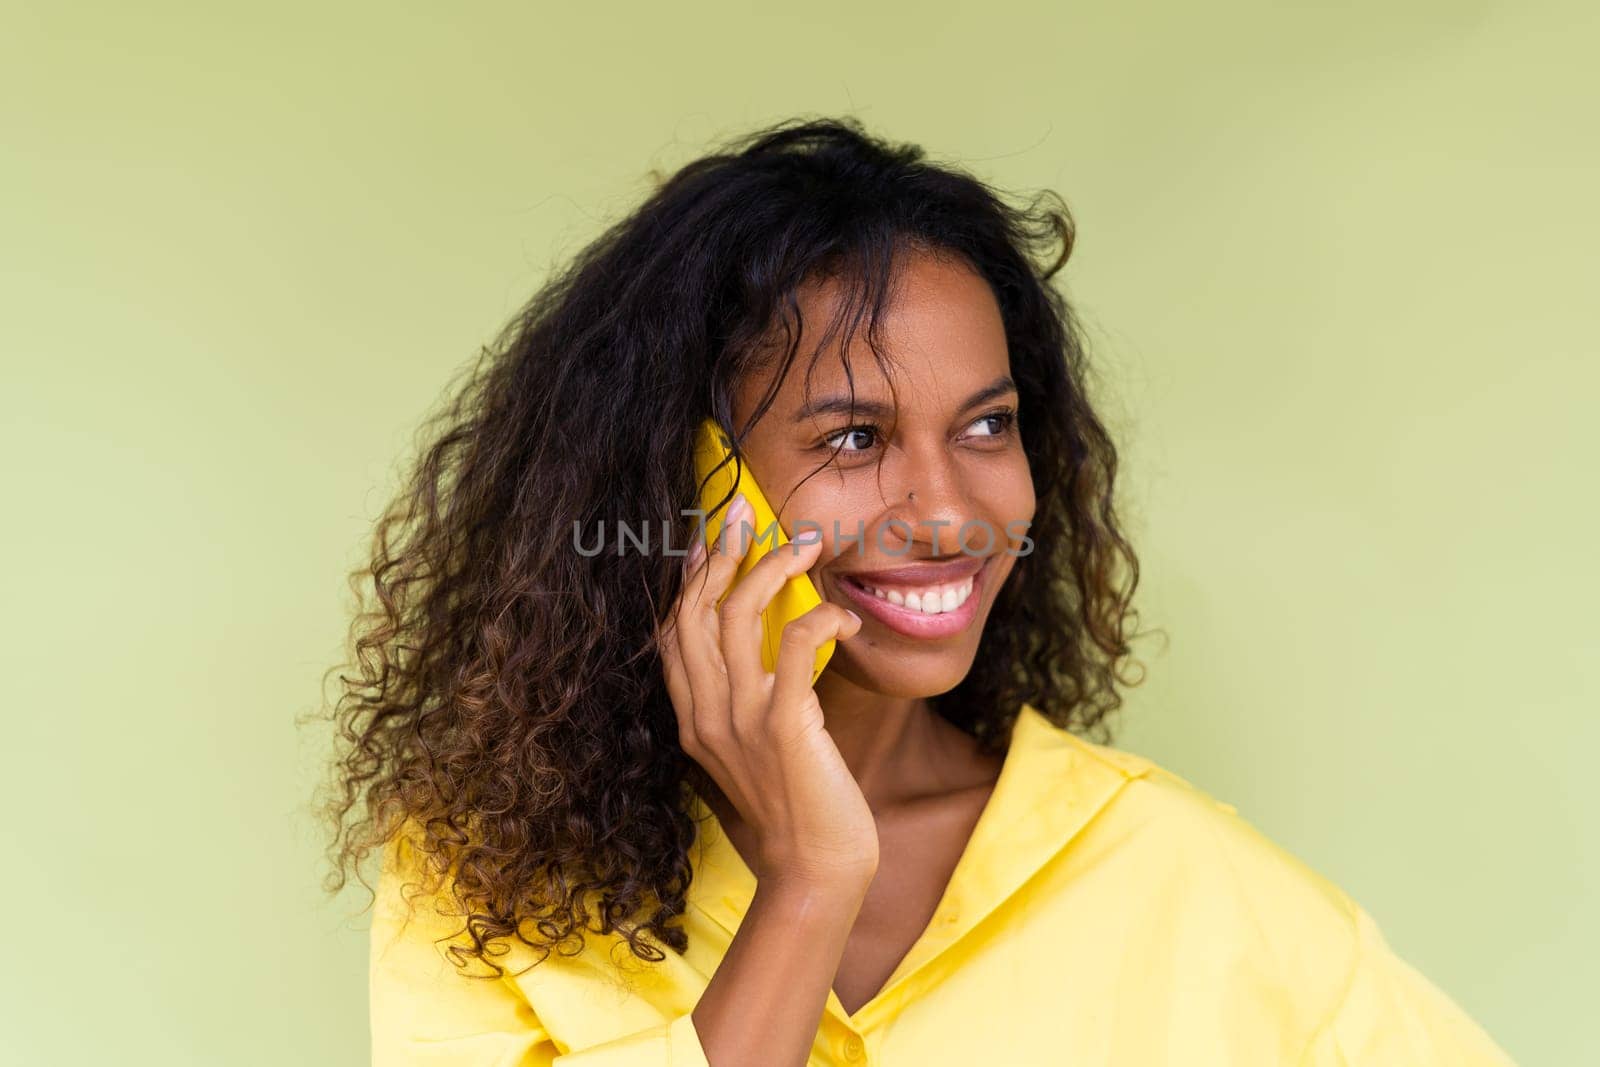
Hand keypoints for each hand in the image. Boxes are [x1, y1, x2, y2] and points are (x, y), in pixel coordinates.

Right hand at [658, 494, 877, 888]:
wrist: (814, 874)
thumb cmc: (796, 812)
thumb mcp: (753, 752)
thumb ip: (745, 705)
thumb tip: (768, 652)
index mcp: (693, 720)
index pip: (672, 632)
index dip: (686, 578)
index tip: (705, 537)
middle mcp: (706, 715)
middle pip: (694, 612)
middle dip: (717, 553)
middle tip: (743, 512)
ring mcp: (741, 721)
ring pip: (736, 617)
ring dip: (770, 568)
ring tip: (805, 542)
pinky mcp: (785, 727)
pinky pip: (796, 648)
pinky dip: (820, 619)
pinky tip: (844, 616)